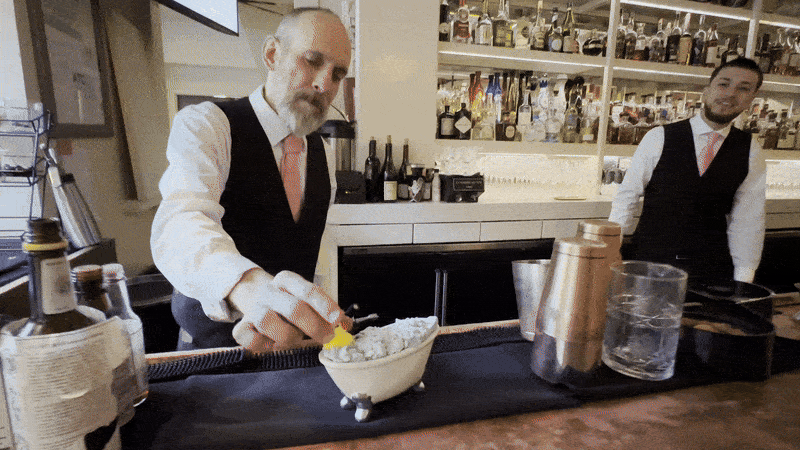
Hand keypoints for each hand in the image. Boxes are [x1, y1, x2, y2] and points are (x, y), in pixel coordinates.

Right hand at [227, 269, 351, 352]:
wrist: (255, 297)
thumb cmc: (289, 302)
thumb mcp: (308, 300)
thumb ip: (328, 312)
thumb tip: (347, 326)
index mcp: (288, 281)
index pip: (308, 290)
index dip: (324, 305)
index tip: (337, 318)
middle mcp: (269, 291)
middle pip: (293, 308)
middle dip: (314, 327)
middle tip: (327, 337)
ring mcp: (253, 308)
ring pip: (269, 322)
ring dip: (288, 336)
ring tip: (295, 338)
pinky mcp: (241, 326)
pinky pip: (248, 338)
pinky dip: (262, 345)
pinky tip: (272, 344)